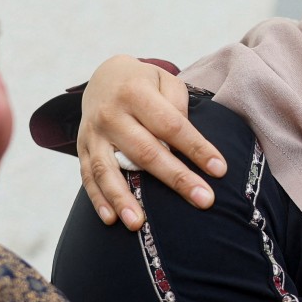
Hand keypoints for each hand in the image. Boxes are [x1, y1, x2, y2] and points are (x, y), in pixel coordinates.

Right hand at [78, 55, 226, 229]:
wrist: (104, 77)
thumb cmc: (145, 84)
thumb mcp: (165, 81)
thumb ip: (177, 107)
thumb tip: (186, 145)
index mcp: (135, 92)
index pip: (171, 125)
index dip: (196, 148)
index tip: (219, 170)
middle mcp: (111, 113)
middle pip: (145, 151)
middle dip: (176, 179)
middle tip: (203, 201)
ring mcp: (93, 133)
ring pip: (107, 169)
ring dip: (123, 199)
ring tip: (139, 224)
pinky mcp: (82, 149)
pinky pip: (88, 177)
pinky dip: (99, 200)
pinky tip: (112, 220)